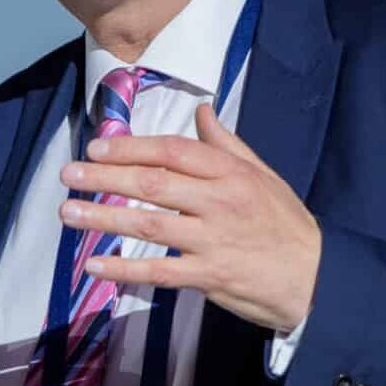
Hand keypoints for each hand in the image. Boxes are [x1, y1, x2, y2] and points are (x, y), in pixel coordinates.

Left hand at [59, 102, 320, 332]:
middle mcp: (220, 201)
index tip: (97, 147)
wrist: (317, 276)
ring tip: (69, 213)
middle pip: (153, 183)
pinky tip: (95, 266)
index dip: (132, 148)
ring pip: (149, 224)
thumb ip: (226, 143)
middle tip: (70, 174)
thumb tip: (202, 109)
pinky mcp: (210, 276)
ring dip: (104, 218)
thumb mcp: (263, 174)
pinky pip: (160, 272)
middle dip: (106, 178)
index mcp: (230, 172)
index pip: (173, 151)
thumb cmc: (285, 222)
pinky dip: (126, 270)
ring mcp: (214, 239)